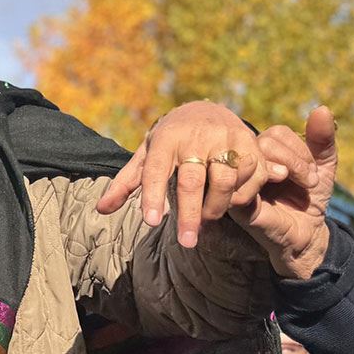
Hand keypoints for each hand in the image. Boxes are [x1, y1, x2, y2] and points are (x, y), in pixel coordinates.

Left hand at [96, 100, 313, 247]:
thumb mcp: (146, 155)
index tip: (152, 222)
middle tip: (186, 242)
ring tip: (207, 219)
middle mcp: (197, 136)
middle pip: (193, 181)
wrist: (207, 110)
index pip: (155, 170)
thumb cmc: (171, 142)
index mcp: (166, 138)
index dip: (153, 196)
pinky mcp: (252, 143)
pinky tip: (229, 202)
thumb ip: (125, 183)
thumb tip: (101, 209)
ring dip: (216, 207)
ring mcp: (227, 138)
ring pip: (225, 182)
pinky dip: (240, 196)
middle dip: (190, 214)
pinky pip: (250, 179)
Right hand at [229, 107, 337, 279]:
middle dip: (296, 158)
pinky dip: (268, 185)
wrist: (308, 237)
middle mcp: (249, 166)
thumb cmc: (310, 201)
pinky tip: (284, 196)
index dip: (299, 147)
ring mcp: (240, 184)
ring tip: (304, 186)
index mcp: (265, 154)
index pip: (276, 133)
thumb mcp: (323, 167)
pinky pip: (242, 185)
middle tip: (311, 180)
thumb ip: (322, 139)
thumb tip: (323, 108)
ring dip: (287, 168)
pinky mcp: (237, 205)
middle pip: (264, 142)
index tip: (314, 170)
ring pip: (253, 158)